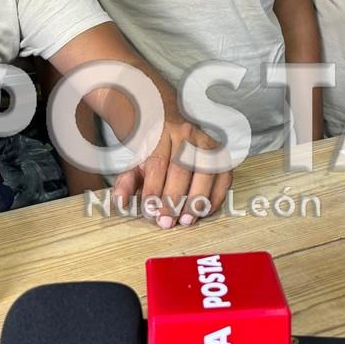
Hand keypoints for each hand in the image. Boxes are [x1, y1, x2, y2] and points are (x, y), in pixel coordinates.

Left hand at [112, 118, 232, 228]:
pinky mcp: (221, 154)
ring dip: (197, 200)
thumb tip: (121, 202)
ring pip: (206, 172)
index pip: (157, 163)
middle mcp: (186, 135)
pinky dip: (216, 196)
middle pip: (182, 168)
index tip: (150, 210)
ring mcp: (206, 143)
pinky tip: (204, 211)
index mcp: (160, 133)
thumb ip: (126, 182)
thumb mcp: (135, 162)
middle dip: (174, 199)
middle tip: (167, 221)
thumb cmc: (151, 149)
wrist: (167, 122)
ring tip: (186, 219)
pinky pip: (223, 177)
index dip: (153, 189)